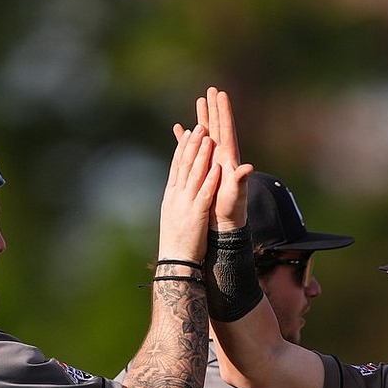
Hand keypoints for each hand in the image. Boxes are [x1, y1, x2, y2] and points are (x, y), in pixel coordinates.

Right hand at [157, 124, 218, 264]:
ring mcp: (185, 203)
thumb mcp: (173, 214)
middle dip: (192, 145)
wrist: (175, 261)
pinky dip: (210, 179)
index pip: (177, 166)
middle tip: (199, 126)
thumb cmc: (176, 241)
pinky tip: (217, 166)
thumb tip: (179, 188)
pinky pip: (204, 193)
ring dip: (202, 155)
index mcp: (171, 195)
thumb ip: (178, 198)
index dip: (183, 148)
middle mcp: (176, 196)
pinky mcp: (196, 214)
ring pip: (194, 175)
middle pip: (184, 165)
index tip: (188, 133)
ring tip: (208, 138)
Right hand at [177, 86, 253, 231]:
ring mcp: (212, 162)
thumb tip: (247, 167)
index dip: (224, 112)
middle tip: (211, 89)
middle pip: (218, 127)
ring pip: (206, 134)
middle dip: (214, 108)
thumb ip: (240, 179)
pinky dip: (187, 138)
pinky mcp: (203, 170)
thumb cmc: (232, 210)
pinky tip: (181, 129)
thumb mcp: (236, 194)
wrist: (224, 224)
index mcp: (228, 158)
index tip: (221, 94)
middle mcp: (221, 156)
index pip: (226, 129)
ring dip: (203, 118)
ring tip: (200, 100)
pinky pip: (194, 149)